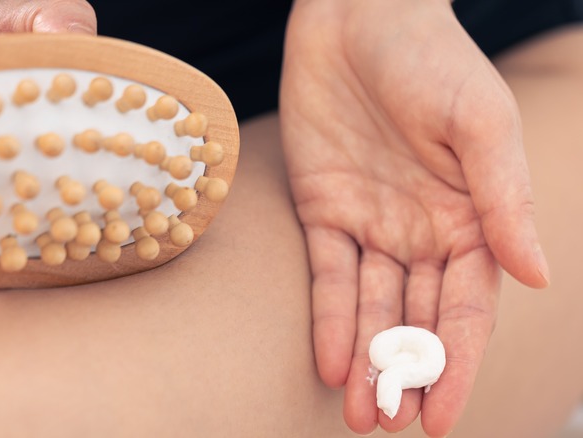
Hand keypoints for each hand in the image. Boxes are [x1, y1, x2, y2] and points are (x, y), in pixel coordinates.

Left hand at [280, 0, 548, 435]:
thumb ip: (506, 201)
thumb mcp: (480, 125)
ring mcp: (373, 225)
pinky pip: (327, 274)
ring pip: (370, 307)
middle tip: (387, 426)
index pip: (466, 310)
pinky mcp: (324, 209)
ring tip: (358, 415)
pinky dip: (328, 318)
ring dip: (364, 360)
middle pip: (415, 319)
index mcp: (474, 221)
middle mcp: (424, 233)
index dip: (455, 366)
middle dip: (404, 375)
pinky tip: (327, 362)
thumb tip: (536, 279)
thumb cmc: (432, 60)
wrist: (357, 17)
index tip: (441, 420)